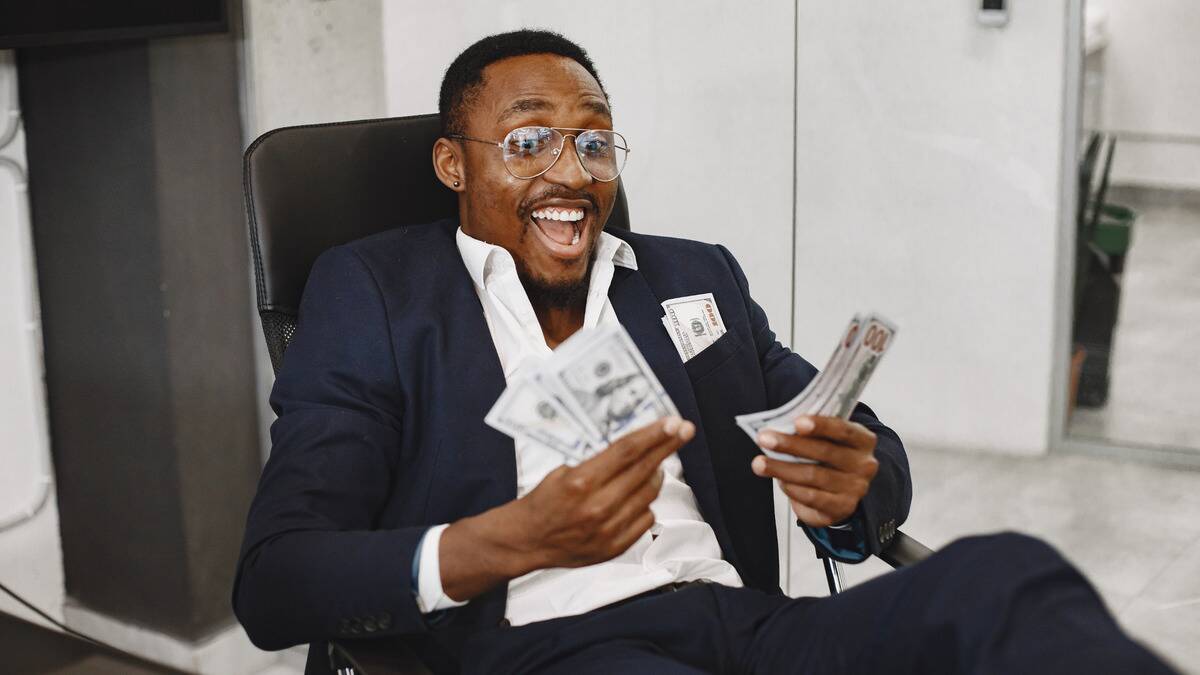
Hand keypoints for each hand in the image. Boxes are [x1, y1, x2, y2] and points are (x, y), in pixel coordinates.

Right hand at [512, 416, 694, 568]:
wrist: (528, 540)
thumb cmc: (544, 502)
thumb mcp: (564, 471)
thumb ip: (598, 462)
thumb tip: (634, 446)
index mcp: (582, 481)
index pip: (628, 451)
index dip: (654, 435)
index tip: (674, 423)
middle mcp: (598, 506)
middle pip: (645, 469)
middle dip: (668, 446)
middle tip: (684, 430)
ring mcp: (609, 529)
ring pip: (650, 494)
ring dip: (656, 474)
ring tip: (655, 463)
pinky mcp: (615, 547)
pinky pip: (646, 518)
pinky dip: (646, 503)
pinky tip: (637, 495)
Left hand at [750, 416, 877, 527]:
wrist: (837, 494)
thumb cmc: (826, 458)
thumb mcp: (826, 441)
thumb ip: (811, 433)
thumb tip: (779, 428)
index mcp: (863, 440)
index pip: (843, 429)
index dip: (821, 425)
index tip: (797, 422)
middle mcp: (864, 464)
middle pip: (825, 452)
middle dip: (790, 444)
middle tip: (764, 439)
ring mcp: (856, 487)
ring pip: (814, 475)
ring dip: (782, 468)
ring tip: (759, 463)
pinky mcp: (843, 507)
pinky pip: (812, 497)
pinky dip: (792, 488)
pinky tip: (779, 481)